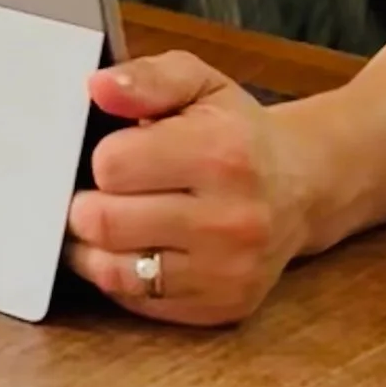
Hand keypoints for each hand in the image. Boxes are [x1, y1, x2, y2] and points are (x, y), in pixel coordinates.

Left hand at [63, 51, 319, 326]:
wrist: (300, 187)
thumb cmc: (235, 130)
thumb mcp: (197, 82)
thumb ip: (146, 78)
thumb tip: (97, 88)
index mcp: (220, 155)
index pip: (112, 166)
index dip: (99, 158)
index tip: (111, 154)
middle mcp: (229, 221)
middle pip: (106, 224)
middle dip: (85, 204)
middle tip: (94, 191)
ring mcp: (228, 273)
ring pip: (115, 272)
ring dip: (92, 246)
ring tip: (100, 221)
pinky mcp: (224, 308)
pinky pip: (139, 303)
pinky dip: (118, 276)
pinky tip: (127, 249)